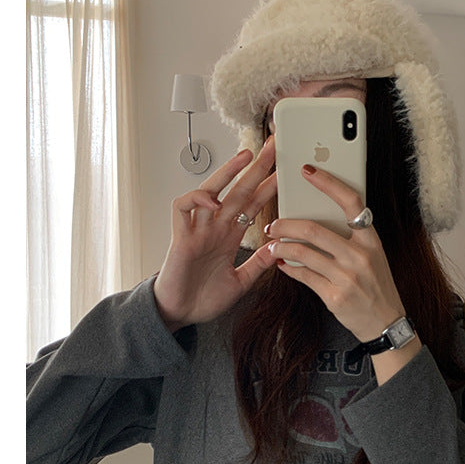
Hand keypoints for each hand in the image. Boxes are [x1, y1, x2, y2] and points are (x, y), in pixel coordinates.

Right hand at [153, 140, 277, 330]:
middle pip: (237, 190)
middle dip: (256, 169)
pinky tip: (214, 199)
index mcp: (228, 237)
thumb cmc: (202, 299)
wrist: (179, 315)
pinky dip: (197, 200)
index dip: (268, 187)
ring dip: (228, 172)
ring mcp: (196, 230)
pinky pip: (183, 208)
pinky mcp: (180, 237)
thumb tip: (279, 247)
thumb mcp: (241, 282)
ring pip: (211, 191)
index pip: (253, 205)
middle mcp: (213, 228)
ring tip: (246, 157)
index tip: (286, 172)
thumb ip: (257, 264)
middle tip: (273, 148)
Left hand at [263, 164, 407, 342]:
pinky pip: (303, 276)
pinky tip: (282, 264)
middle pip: (314, 230)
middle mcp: (360, 256)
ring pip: (303, 253)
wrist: (386, 323)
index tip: (307, 171)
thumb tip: (318, 219)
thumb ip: (352, 238)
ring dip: (281, 248)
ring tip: (273, 246)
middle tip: (273, 225)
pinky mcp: (334, 296)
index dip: (328, 183)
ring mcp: (347, 277)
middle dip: (286, 224)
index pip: (351, 202)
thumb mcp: (374, 256)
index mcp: (371, 240)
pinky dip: (288, 269)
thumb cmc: (376, 286)